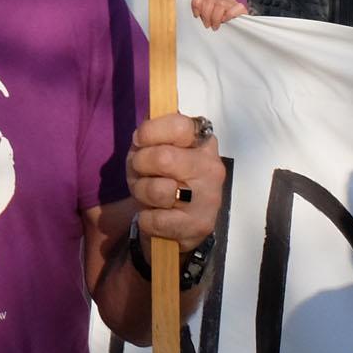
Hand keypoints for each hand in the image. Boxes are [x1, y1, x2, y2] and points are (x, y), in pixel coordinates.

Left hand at [125, 112, 222, 250]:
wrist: (173, 225)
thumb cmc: (161, 178)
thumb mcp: (154, 150)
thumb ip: (152, 135)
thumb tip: (144, 130)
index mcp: (203, 143)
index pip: (180, 125)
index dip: (151, 131)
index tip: (140, 140)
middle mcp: (212, 168)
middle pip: (163, 157)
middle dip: (139, 165)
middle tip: (141, 172)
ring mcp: (210, 199)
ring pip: (158, 190)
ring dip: (142, 192)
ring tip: (148, 195)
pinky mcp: (200, 226)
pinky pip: (156, 219)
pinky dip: (146, 219)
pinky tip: (155, 216)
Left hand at [190, 0, 247, 29]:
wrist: (237, 29)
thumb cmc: (218, 21)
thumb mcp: (206, 15)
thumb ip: (200, 10)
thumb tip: (191, 13)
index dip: (196, 3)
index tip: (196, 15)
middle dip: (206, 14)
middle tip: (207, 24)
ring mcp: (231, 0)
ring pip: (220, 4)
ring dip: (215, 18)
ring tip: (214, 26)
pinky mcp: (241, 8)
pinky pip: (233, 9)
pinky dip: (228, 16)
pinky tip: (225, 21)